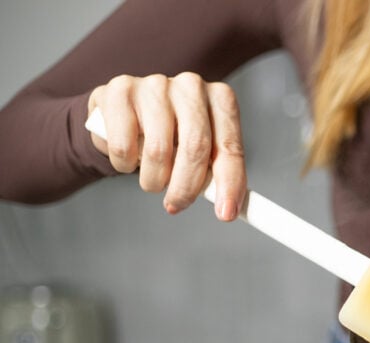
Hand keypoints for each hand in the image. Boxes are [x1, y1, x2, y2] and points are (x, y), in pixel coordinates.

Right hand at [87, 72, 246, 220]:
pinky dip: (125, 165)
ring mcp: (155, 85)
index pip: (230, 147)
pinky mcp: (120, 90)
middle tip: (177, 205)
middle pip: (195, 148)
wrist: (124, 116)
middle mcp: (192, 86)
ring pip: (158, 151)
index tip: (226, 213)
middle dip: (186, 187)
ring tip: (152, 178)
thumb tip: (229, 208)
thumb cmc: (171, 137)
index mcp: (221, 99)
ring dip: (154, 180)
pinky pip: (124, 146)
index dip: (230, 183)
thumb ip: (217, 174)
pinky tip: (129, 157)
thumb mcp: (202, 153)